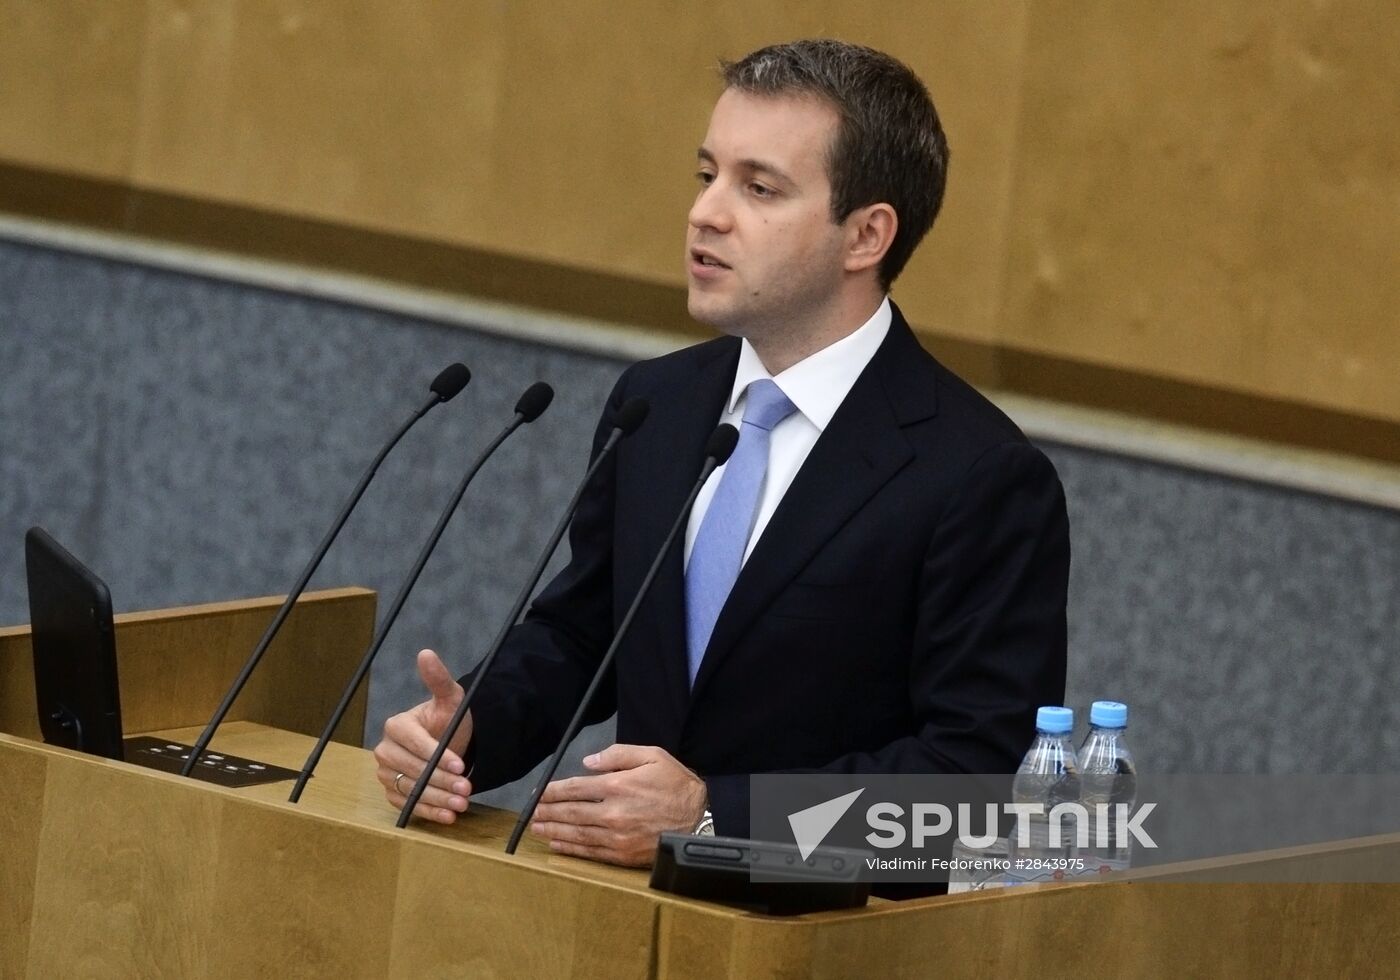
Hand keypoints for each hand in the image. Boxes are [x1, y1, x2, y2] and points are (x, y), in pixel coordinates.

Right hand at [373, 649, 473, 823]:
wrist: (453, 742)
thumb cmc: (449, 719)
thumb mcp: (450, 698)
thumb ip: (438, 679)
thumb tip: (426, 653)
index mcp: (396, 726)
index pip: (413, 742)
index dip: (436, 754)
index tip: (460, 764)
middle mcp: (386, 751)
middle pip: (412, 769)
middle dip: (441, 780)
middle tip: (466, 788)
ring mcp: (387, 774)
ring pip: (410, 789)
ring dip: (437, 798)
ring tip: (462, 804)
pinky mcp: (393, 793)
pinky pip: (408, 806)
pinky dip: (429, 812)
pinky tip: (449, 817)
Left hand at [530, 744, 707, 866]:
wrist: (698, 818)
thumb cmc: (675, 784)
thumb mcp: (652, 756)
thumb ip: (618, 755)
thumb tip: (588, 762)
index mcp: (618, 785)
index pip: (575, 788)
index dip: (552, 791)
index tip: (538, 793)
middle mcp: (613, 812)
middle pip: (570, 812)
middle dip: (547, 812)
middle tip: (530, 813)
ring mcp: (616, 836)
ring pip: (576, 833)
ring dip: (553, 831)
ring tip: (537, 829)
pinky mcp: (622, 854)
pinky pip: (590, 852)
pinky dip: (571, 849)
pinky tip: (558, 845)